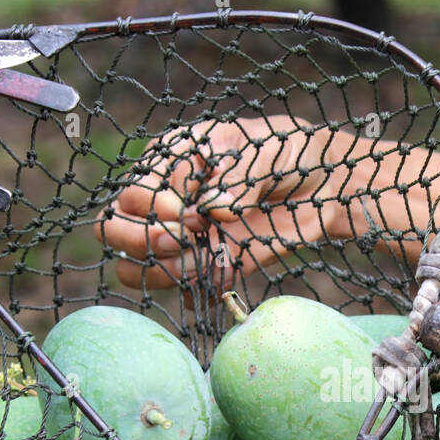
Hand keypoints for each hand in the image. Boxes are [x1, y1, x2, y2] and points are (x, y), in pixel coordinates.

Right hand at [93, 116, 350, 290]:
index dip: (154, 209)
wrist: (326, 186)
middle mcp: (166, 202)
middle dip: (142, 239)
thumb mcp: (261, 150)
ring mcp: (184, 239)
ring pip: (136, 266)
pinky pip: (179, 289)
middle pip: (113, 230)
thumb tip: (214, 209)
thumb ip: (235, 177)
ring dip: (163, 268)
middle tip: (186, 237)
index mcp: (169, 163)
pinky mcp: (208, 267)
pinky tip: (219, 270)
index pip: (130, 194)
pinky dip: (191, 288)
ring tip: (202, 254)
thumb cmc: (289, 153)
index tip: (194, 211)